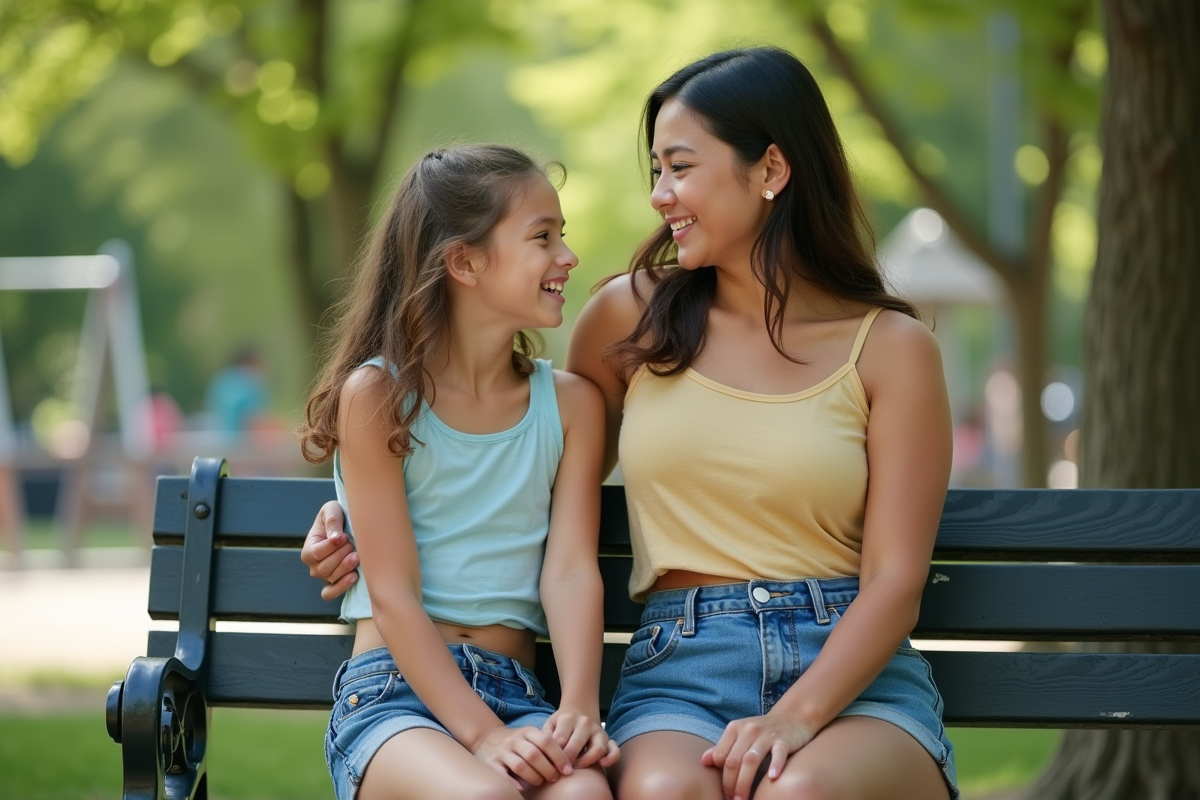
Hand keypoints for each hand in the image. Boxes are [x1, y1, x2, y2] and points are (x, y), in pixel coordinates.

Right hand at [301, 500, 358, 600]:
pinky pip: (331, 593)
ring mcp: (324, 576)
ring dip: (346, 567)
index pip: (316, 553)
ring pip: (331, 578)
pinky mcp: (335, 583)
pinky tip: (354, 576)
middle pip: (324, 568)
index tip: (344, 536)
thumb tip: (336, 538)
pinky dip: (341, 587)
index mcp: (309, 548)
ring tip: (357, 556)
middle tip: (352, 544)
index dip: (331, 546)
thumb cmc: (337, 517)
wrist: (349, 526)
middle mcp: (313, 565)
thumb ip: (332, 521)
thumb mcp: (332, 510)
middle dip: (341, 555)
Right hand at [471, 724, 573, 789]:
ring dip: (534, 777)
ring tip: (540, 782)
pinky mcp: (491, 763)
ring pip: (520, 766)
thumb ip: (545, 744)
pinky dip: (513, 783)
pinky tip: (521, 789)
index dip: (559, 757)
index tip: (567, 770)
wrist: (486, 737)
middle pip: (535, 755)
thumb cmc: (516, 741)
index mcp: (528, 731)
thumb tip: (569, 761)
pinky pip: (502, 775)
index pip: (547, 742)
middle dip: (548, 769)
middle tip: (555, 778)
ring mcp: (502, 751)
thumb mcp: (530, 736)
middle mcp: (514, 740)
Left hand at [543, 709, 619, 768]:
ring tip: (577, 767)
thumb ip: (546, 735)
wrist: (578, 711)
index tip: (550, 764)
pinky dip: (611, 758)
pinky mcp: (608, 739)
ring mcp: (598, 731)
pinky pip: (614, 749)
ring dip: (587, 761)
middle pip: (577, 744)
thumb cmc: (561, 724)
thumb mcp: (550, 724)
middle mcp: (585, 723)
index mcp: (568, 718)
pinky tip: (602, 764)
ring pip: (598, 748)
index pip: (560, 739)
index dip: (554, 754)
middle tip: (562, 770)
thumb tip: (544, 752)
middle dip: (568, 760)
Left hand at [701, 713, 815, 799]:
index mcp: (735, 728)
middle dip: (730, 784)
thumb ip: (723, 747)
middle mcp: (749, 730)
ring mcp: (767, 735)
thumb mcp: (740, 734)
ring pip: (751, 760)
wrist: (792, 716)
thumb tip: (704, 761)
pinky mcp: (784, 740)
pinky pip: (778, 754)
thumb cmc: (762, 731)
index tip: (725, 791)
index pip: (721, 755)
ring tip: (742, 799)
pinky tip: (772, 778)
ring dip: (745, 782)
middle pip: (734, 760)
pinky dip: (775, 765)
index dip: (720, 776)